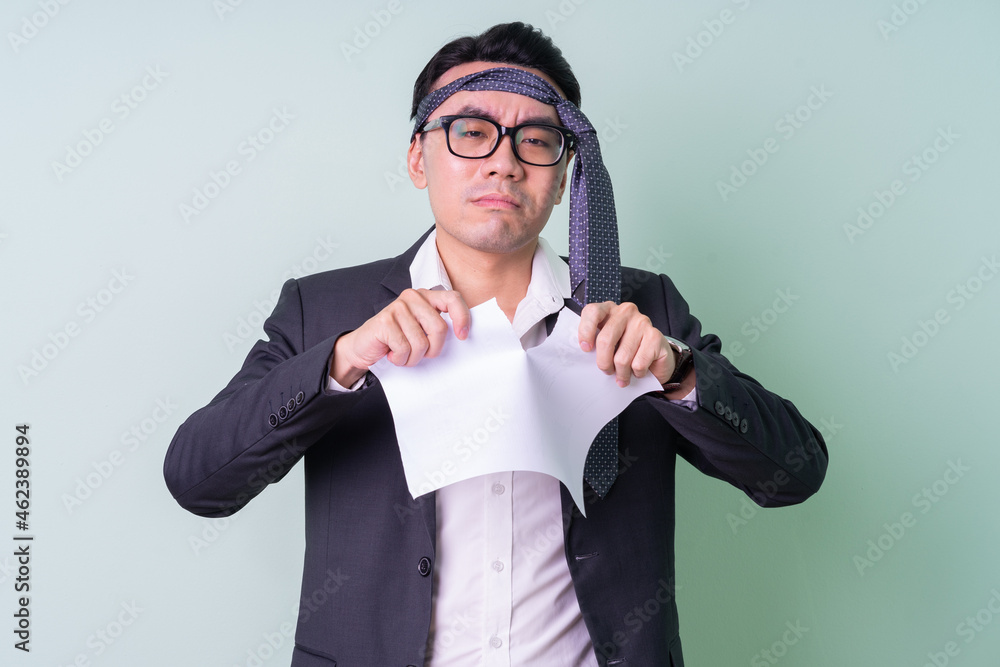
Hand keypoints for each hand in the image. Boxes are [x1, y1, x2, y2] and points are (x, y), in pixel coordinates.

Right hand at [330, 289, 470, 386]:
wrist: (364, 347)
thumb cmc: (397, 340)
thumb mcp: (422, 330)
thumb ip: (438, 326)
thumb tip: (463, 334)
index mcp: (426, 297)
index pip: (453, 298)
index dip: (462, 317)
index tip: (462, 336)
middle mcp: (412, 297)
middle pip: (439, 328)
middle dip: (433, 349)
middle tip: (421, 353)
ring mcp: (397, 307)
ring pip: (421, 343)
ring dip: (413, 357)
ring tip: (402, 353)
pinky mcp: (385, 322)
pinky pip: (404, 349)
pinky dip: (400, 359)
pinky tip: (391, 353)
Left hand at [578, 301, 676, 387]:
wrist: (655, 358)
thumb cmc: (625, 350)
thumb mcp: (606, 344)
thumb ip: (595, 343)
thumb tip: (586, 353)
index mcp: (609, 309)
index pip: (592, 312)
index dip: (585, 332)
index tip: (586, 349)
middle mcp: (625, 312)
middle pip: (605, 339)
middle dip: (604, 362)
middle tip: (607, 370)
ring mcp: (642, 322)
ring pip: (622, 357)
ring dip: (621, 373)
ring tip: (623, 375)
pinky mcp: (655, 336)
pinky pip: (638, 363)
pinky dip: (637, 373)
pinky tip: (639, 370)